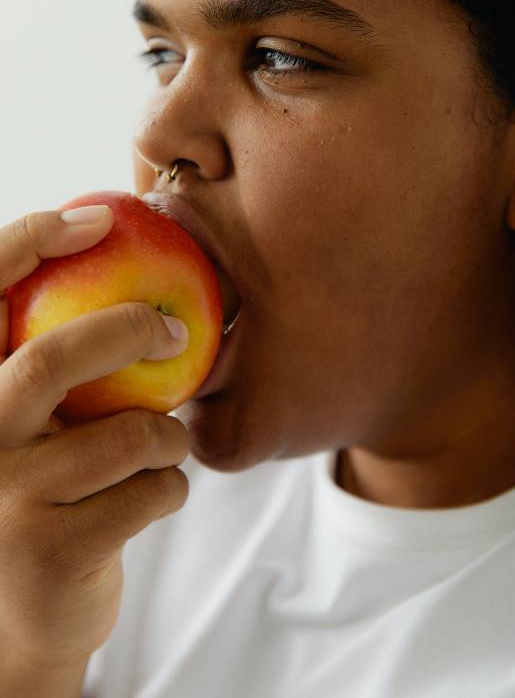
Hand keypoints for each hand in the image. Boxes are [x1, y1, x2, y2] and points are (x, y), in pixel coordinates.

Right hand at [0, 206, 189, 669]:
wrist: (23, 618)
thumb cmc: (42, 490)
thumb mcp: (31, 421)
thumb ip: (49, 354)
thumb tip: (116, 248)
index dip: (29, 241)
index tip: (97, 219)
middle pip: (50, 361)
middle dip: (126, 331)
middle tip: (174, 331)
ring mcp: (4, 501)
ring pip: (124, 436)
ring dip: (167, 434)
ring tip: (166, 442)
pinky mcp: (48, 555)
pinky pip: (149, 493)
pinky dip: (171, 486)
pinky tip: (156, 493)